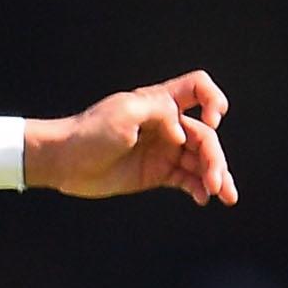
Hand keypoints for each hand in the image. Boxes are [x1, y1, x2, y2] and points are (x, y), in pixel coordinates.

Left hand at [36, 72, 235, 206]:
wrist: (64, 162)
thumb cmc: (89, 133)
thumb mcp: (124, 113)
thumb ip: (159, 113)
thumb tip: (183, 135)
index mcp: (160, 102)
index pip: (198, 88)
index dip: (212, 100)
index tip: (210, 120)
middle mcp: (167, 124)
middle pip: (205, 134)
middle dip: (215, 156)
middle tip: (214, 181)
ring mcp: (164, 149)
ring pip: (201, 159)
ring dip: (216, 175)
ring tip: (223, 195)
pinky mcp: (157, 173)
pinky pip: (187, 179)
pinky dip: (198, 188)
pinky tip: (202, 198)